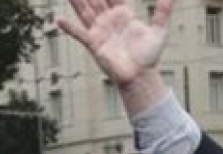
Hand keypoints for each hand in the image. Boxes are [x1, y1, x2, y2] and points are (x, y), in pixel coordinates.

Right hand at [58, 0, 173, 98]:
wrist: (141, 76)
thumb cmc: (149, 56)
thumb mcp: (159, 30)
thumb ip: (163, 11)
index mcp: (123, 14)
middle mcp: (109, 20)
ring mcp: (100, 31)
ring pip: (85, 11)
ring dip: (76, 1)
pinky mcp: (95, 44)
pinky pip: (80, 34)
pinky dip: (69, 28)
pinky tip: (59, 20)